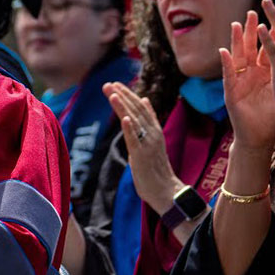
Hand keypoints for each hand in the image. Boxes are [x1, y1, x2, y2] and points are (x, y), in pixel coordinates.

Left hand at [105, 82, 183, 214]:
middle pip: (136, 111)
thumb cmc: (156, 167)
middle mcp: (152, 134)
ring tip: (112, 93)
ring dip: (123, 106)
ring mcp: (148, 144)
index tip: (115, 84)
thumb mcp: (151, 140)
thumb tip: (144, 100)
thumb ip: (148, 121)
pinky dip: (130, 128)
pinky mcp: (142, 156)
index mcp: (154, 130)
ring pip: (134, 121)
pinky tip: (124, 118)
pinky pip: (135, 140)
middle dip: (122, 96)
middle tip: (108, 84)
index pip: (141, 107)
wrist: (166, 191)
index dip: (128, 95)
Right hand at [220, 11, 274, 150]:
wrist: (258, 137)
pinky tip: (224, 52)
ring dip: (236, 41)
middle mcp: (251, 73)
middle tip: (255, 12)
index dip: (271, 34)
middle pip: (252, 47)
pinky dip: (226, 63)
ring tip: (236, 25)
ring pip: (238, 56)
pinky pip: (228, 74)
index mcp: (266, 73)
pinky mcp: (231, 91)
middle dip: (252, 30)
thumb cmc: (272, 118)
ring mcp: (240, 80)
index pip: (269, 49)